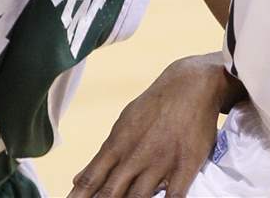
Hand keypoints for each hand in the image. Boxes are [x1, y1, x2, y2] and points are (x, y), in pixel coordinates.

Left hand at [67, 54, 235, 197]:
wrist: (192, 83)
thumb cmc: (155, 105)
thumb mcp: (125, 124)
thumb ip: (103, 157)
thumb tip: (77, 180)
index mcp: (117, 145)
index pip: (90, 181)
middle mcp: (135, 155)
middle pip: (110, 194)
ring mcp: (161, 161)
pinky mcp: (186, 165)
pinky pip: (174, 197)